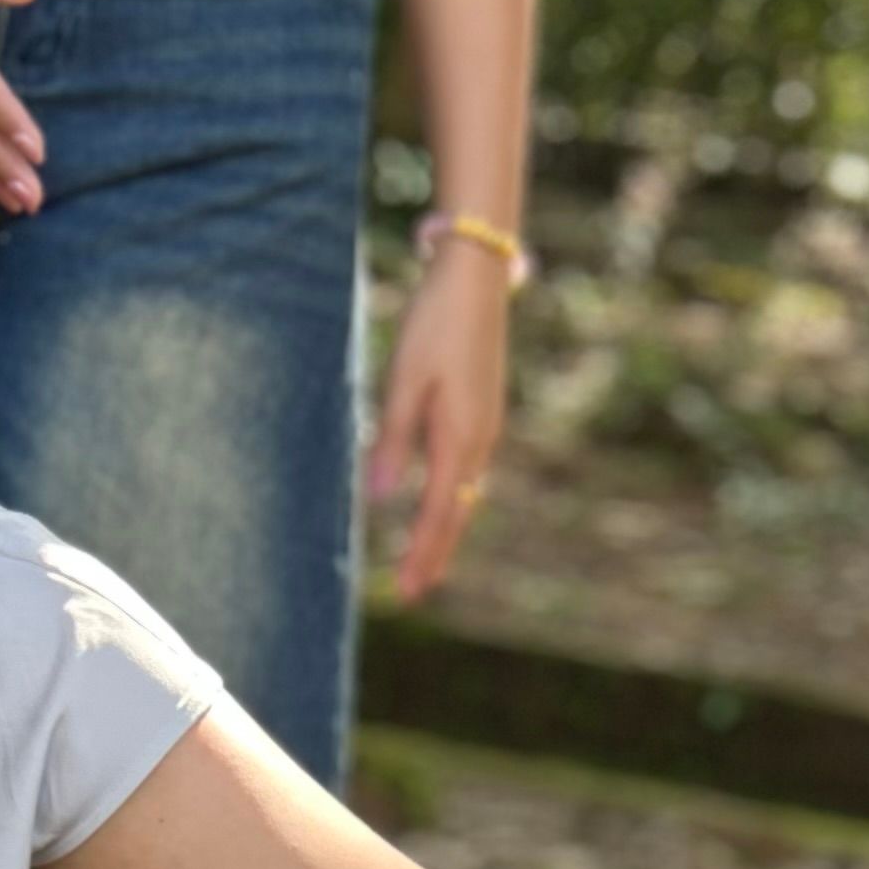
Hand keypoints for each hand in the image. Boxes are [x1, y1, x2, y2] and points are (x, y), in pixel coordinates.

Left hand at [369, 243, 513, 600]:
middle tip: (414, 591)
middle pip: (457, 512)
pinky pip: (468, 470)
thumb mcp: (404, 381)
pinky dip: (454, 498)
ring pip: (465, 492)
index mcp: (459, 438)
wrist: (478, 277)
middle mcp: (480, 441)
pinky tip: (443, 504)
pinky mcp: (484, 411)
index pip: (438, 513)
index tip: (405, 592)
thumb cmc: (436, 323)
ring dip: (445, 529)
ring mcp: (486, 426)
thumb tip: (382, 497)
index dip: (420, 554)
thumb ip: (393, 441)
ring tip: (426, 559)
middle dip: (434, 553)